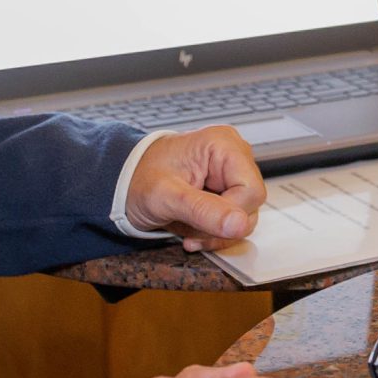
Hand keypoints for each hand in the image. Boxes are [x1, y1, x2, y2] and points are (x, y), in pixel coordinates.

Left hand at [123, 126, 266, 250]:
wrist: (125, 182)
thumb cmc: (139, 179)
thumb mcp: (166, 197)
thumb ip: (203, 210)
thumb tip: (239, 224)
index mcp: (223, 145)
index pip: (251, 191)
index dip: (230, 215)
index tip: (199, 225)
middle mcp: (233, 156)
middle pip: (250, 206)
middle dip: (219, 227)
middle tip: (189, 231)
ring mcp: (231, 173)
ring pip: (243, 217)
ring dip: (214, 232)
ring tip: (186, 229)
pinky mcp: (226, 189)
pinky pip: (233, 219)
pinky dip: (212, 231)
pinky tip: (192, 229)